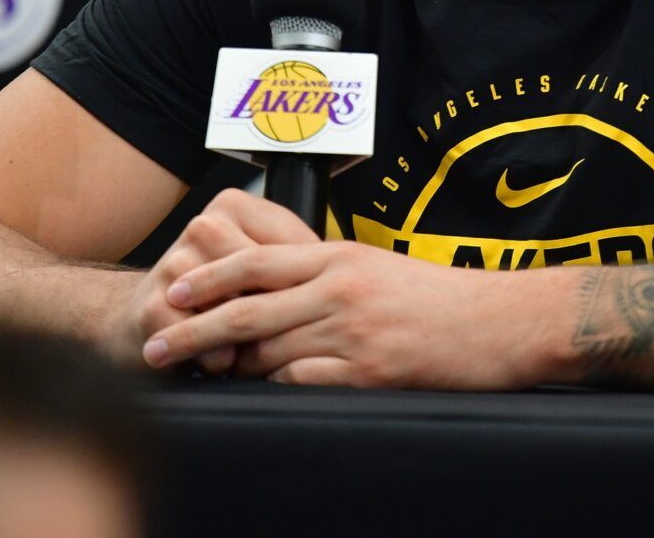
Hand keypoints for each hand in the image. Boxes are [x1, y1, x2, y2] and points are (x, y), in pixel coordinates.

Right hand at [99, 188, 318, 367]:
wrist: (152, 314)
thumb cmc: (224, 291)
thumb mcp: (266, 264)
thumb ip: (300, 263)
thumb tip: (352, 282)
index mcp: (236, 208)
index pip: (287, 248)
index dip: (310, 287)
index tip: (321, 312)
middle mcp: (204, 226)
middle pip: (260, 278)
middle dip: (279, 314)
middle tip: (299, 339)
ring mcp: (175, 262)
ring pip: (231, 306)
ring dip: (247, 338)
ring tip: (258, 354)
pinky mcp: (153, 305)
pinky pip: (198, 336)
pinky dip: (215, 356)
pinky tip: (224, 363)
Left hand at [141, 236, 542, 388]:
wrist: (498, 323)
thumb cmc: (439, 299)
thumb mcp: (376, 268)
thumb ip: (326, 274)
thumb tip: (276, 288)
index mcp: (338, 258)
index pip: (256, 261)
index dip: (207, 277)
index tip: (172, 291)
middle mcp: (338, 291)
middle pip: (246, 309)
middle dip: (192, 329)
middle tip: (155, 345)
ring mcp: (351, 333)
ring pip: (267, 350)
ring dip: (231, 366)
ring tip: (203, 376)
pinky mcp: (366, 373)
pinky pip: (300, 383)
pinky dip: (275, 388)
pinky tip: (260, 394)